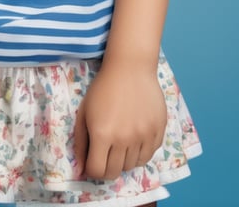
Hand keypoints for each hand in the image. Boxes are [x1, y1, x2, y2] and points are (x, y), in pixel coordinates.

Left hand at [73, 63, 165, 178]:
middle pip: (115, 172)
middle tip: (106, 154)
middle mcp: (124, 139)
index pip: (97, 171)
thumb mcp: (84, 112)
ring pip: (132, 165)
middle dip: (107, 167)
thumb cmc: (103, 88)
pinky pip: (148, 156)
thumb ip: (81, 143)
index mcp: (102, 134)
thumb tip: (81, 169)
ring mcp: (143, 136)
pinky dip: (139, 153)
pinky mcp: (158, 131)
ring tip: (120, 143)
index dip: (92, 169)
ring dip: (123, 160)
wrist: (130, 68)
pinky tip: (134, 139)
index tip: (93, 161)